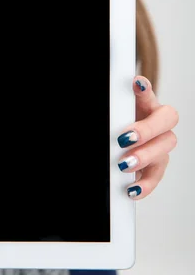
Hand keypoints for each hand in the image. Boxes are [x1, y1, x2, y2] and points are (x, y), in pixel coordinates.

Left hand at [116, 76, 178, 199]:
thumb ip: (111, 112)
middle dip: (147, 129)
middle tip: (124, 139)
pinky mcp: (156, 165)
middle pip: (166, 119)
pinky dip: (144, 185)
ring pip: (164, 148)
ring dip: (144, 156)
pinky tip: (132, 189)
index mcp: (144, 103)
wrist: (117, 142)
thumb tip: (107, 121)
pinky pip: (156, 176)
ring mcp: (159, 143)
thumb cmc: (114, 124)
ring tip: (123, 164)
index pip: (148, 92)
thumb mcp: (111, 117)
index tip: (136, 84)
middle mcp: (156, 120)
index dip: (145, 89)